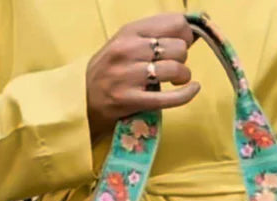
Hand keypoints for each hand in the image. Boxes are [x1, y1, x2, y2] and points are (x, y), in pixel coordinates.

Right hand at [86, 14, 199, 140]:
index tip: (182, 43)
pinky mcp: (132, 100)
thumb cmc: (110, 70)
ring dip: (183, 76)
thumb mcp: (125, 43)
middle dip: (182, 58)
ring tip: (176, 80)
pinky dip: (187, 94)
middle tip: (173, 66)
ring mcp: (129, 76)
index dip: (186, 34)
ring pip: (175, 69)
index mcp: (129, 31)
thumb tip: (191, 31)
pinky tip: (193, 89)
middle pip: (178, 48)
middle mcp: (128, 50)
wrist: (83, 99)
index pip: (174, 23)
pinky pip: (170, 97)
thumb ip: (153, 35)